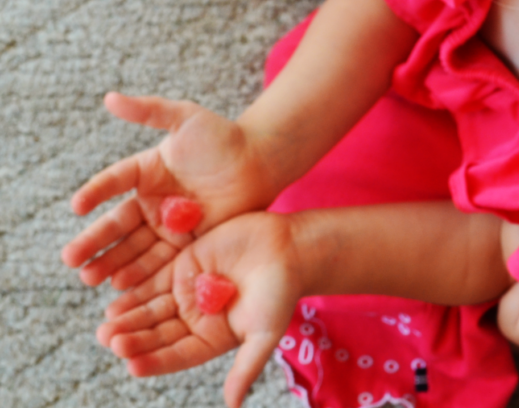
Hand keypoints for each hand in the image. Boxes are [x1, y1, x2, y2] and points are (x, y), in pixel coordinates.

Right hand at [62, 93, 278, 289]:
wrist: (260, 162)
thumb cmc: (223, 136)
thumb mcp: (185, 118)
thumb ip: (149, 110)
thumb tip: (109, 98)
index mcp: (145, 171)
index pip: (112, 183)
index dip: (95, 193)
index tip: (77, 206)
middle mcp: (152, 201)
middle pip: (117, 224)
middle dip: (94, 243)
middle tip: (71, 260)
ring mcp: (169, 224)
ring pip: (135, 247)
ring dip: (112, 264)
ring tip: (89, 279)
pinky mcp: (188, 243)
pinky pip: (162, 261)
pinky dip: (143, 275)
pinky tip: (123, 288)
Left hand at [98, 212, 300, 407]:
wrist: (291, 247)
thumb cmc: (282, 292)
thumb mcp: (264, 332)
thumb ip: (246, 366)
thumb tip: (233, 406)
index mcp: (212, 338)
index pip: (176, 355)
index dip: (154, 360)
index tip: (132, 365)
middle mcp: (195, 318)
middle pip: (157, 333)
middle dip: (133, 337)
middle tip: (110, 340)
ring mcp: (187, 291)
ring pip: (150, 308)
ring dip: (128, 317)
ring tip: (107, 324)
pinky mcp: (184, 264)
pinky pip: (154, 278)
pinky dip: (136, 288)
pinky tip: (116, 295)